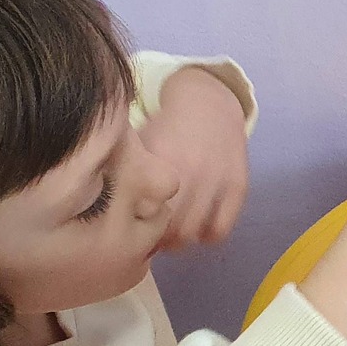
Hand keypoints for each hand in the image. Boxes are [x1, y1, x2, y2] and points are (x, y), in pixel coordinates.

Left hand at [141, 67, 249, 249]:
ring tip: (172, 236)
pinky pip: (221, 229)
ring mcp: (217, 181)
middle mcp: (191, 172)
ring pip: (193, 233)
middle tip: (150, 237)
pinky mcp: (238, 187)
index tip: (130, 229)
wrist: (209, 103)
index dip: (134, 227)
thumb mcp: (141, 141)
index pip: (143, 213)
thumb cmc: (167, 127)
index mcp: (161, 160)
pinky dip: (207, 236)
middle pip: (168, 229)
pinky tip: (199, 228)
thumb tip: (108, 209)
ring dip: (181, 242)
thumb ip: (125, 171)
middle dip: (157, 240)